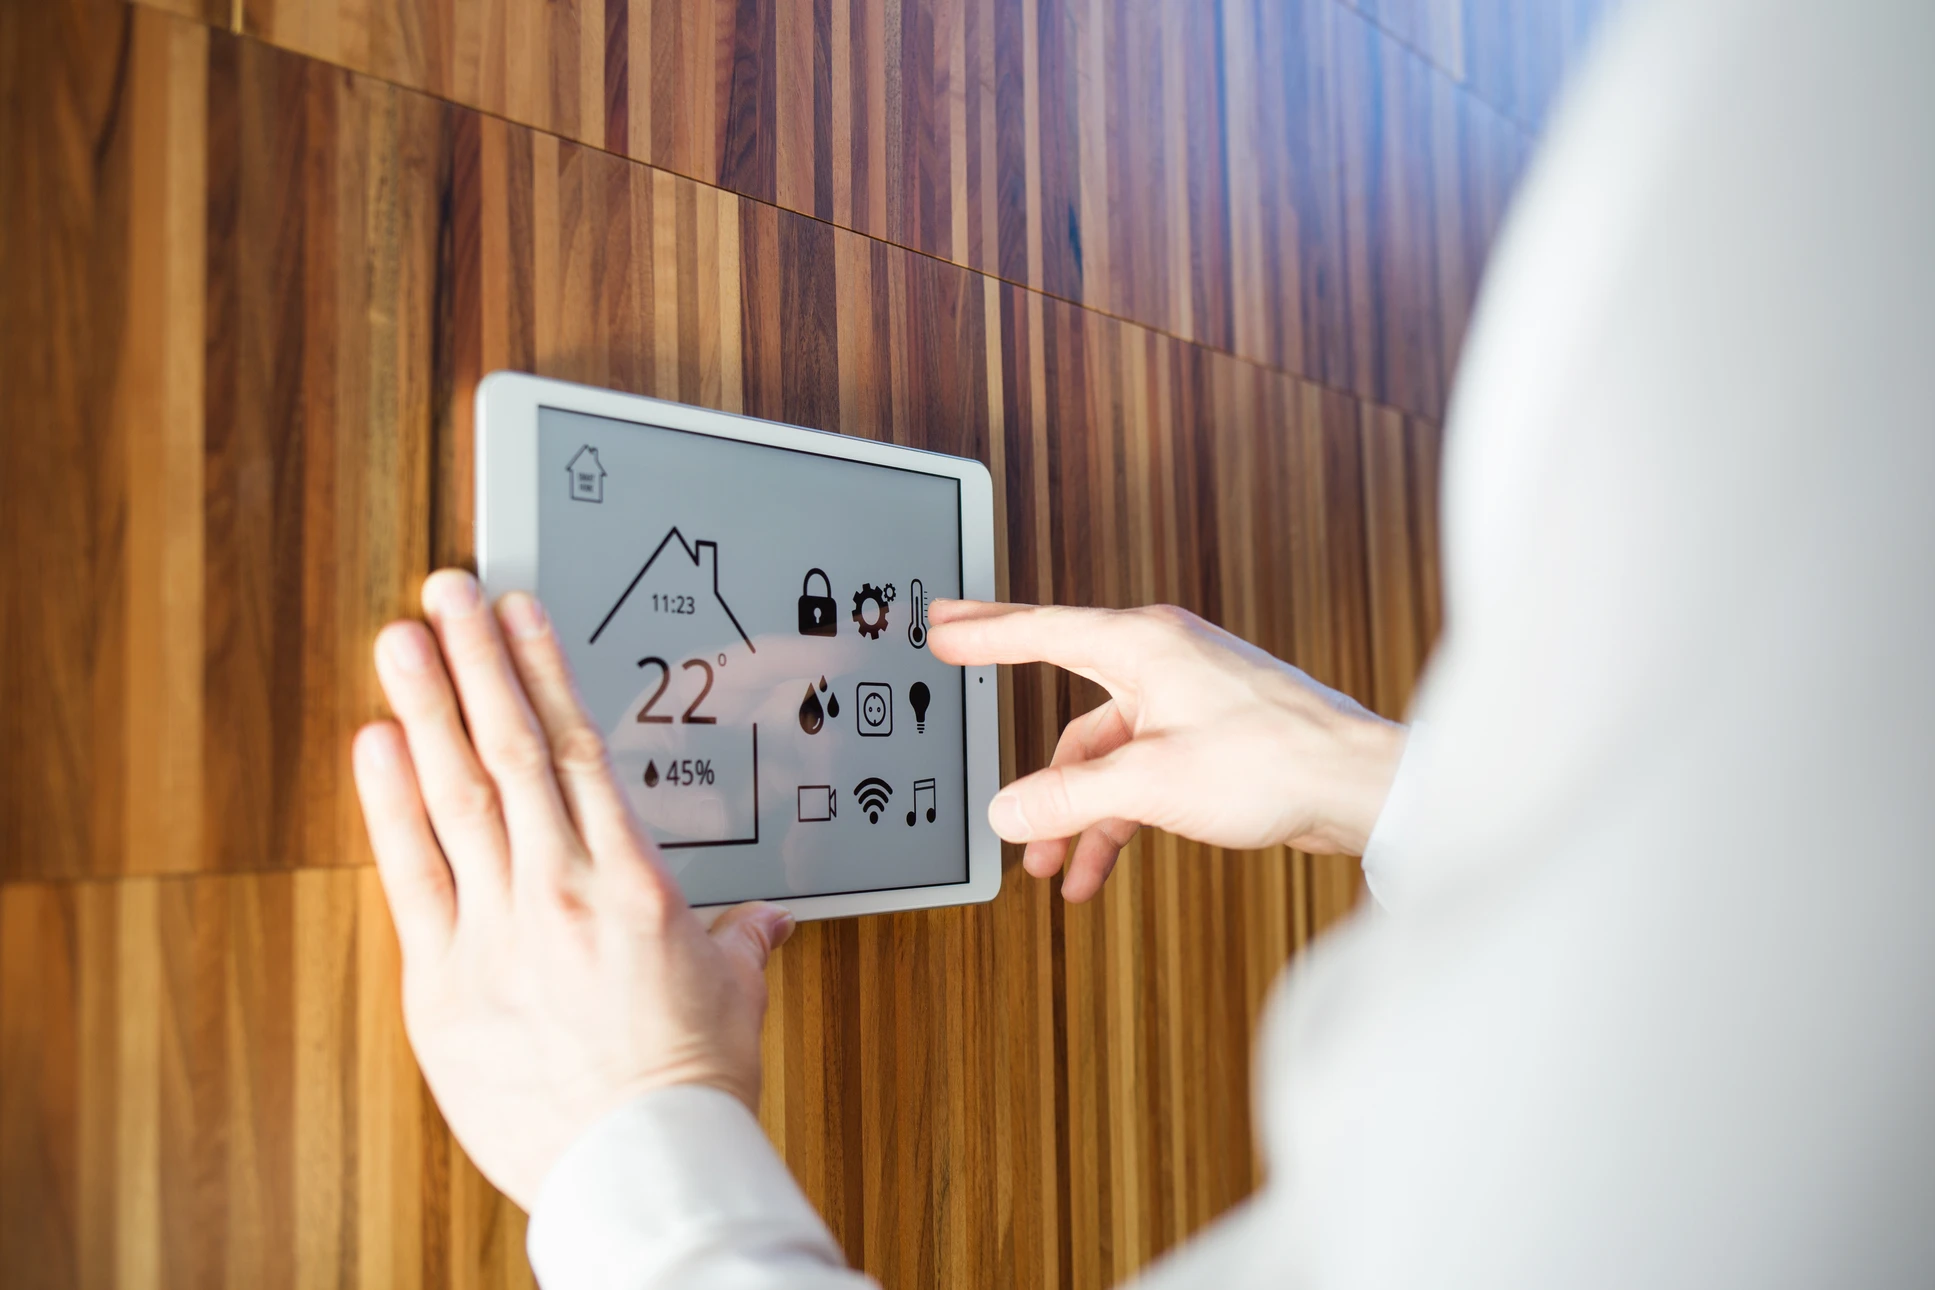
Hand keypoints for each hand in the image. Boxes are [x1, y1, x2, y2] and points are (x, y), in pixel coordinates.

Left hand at [351, 570, 794, 1210]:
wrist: (644, 1164)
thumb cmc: (689, 1085)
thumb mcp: (734, 995)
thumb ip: (743, 940)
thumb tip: (765, 922)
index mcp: (634, 881)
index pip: (581, 750)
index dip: (542, 672)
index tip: (519, 617)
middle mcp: (563, 888)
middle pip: (512, 750)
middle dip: (477, 662)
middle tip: (446, 595)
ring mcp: (498, 930)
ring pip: (458, 795)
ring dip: (428, 709)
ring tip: (402, 643)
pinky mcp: (444, 982)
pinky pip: (413, 877)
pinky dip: (390, 807)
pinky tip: (375, 747)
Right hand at [928, 601, 1404, 900]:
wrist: (1362, 785)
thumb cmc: (1277, 761)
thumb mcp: (1151, 783)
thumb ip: (1071, 799)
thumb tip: (1009, 811)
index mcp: (1144, 646)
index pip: (1042, 629)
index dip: (984, 630)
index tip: (941, 625)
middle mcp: (1164, 662)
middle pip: (1068, 694)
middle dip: (1021, 736)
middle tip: (963, 681)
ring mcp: (1188, 701)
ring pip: (1104, 752)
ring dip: (1073, 810)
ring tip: (1048, 863)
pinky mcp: (1209, 740)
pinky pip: (1139, 775)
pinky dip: (1114, 818)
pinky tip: (1097, 865)